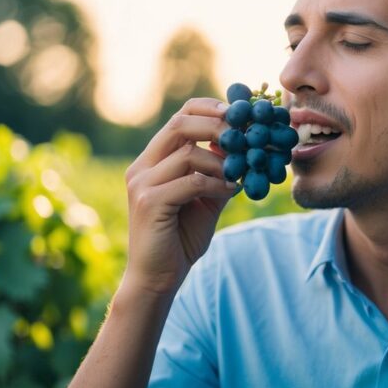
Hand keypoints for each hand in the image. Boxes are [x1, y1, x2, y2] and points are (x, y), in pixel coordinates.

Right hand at [123, 98, 238, 295]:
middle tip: (245, 136)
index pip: (180, 117)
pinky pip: (191, 182)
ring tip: (240, 174)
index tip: (238, 113)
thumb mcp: (205, 197)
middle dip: (218, 126)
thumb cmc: (181, 237)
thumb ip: (218, 172)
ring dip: (222, 162)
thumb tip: (246, 147)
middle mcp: (142, 167)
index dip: (210, 109)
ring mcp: (142, 183)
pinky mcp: (148, 202)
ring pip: (188, 153)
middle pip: (180, 125)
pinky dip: (216, 184)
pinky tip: (230, 192)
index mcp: (152, 160)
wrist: (158, 278)